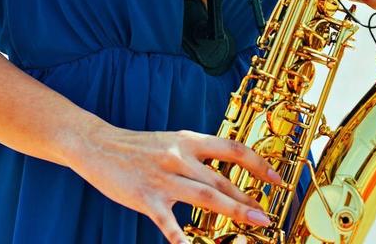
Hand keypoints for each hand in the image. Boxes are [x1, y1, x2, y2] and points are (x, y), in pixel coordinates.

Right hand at [69, 124, 281, 243]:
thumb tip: (227, 172)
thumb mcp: (172, 142)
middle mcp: (180, 157)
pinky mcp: (146, 198)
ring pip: (207, 197)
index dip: (258, 164)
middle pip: (223, 180)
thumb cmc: (140, 147)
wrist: (98, 144)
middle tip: (268, 214)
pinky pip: (169, 223)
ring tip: (256, 222)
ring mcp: (164, 178)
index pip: (233, 150)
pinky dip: (183, 239)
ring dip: (235, 210)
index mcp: (189, 141)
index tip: (276, 179)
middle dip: (249, 198)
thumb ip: (198, 155)